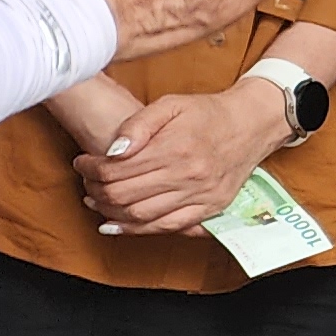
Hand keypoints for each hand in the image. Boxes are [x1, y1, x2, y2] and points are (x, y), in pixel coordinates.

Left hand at [75, 81, 280, 234]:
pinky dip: (138, 230)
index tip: (82, 162)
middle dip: (95, 190)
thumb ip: (137, 125)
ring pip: (140, 216)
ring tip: (96, 201)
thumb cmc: (208, 112)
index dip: (90, 169)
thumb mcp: (170, 104)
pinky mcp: (211, 208)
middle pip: (123, 196)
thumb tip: (112, 151)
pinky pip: (168, 227)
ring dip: (110, 212)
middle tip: (86, 182)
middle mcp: (188, 176)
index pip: (115, 170)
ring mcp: (201, 195)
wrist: (252, 123)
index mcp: (174, 148)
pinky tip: (118, 225)